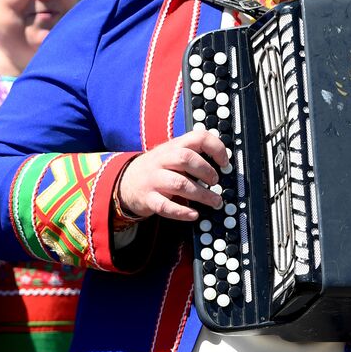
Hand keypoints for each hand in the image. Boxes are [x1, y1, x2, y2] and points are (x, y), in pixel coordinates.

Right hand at [115, 131, 230, 221]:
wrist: (126, 181)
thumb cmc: (158, 169)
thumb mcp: (172, 154)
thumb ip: (193, 155)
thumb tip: (223, 164)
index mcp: (173, 146)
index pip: (197, 137)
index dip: (215, 148)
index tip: (225, 162)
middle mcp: (162, 160)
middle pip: (186, 158)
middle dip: (206, 171)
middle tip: (215, 182)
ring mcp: (154, 179)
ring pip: (179, 183)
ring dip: (201, 194)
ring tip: (214, 201)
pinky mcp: (148, 198)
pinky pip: (165, 206)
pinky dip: (182, 212)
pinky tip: (193, 214)